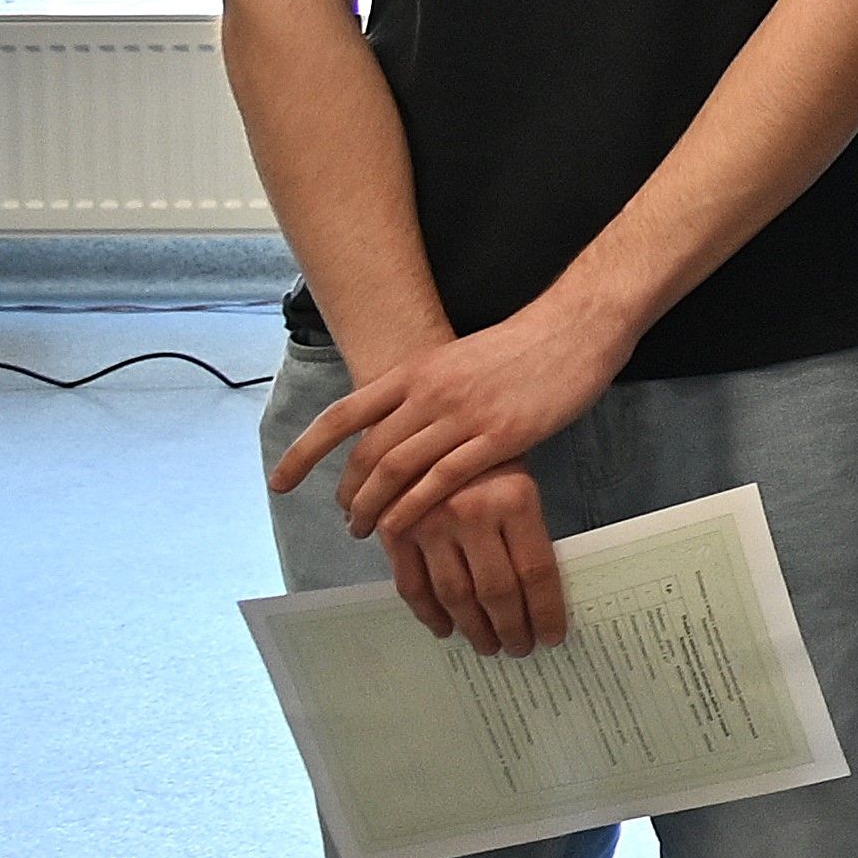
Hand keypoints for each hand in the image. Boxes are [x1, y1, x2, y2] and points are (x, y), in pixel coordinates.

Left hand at [277, 294, 629, 542]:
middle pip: (368, 452)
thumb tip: (398, 423)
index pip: (343, 416)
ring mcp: (463, 415)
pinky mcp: (499, 436)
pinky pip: (441, 480)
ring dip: (372, 507)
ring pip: (397, 470)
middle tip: (344, 517)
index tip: (281, 483)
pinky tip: (401, 527)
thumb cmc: (522, 345)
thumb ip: (425, 390)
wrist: (576, 326)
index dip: (305, 453)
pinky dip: (412, 508)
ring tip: (365, 531)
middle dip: (347, 492)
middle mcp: (429, 393)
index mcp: (415, 371)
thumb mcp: (458, 359)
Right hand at [389, 470, 569, 655]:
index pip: (537, 571)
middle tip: (520, 649)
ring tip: (489, 646)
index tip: (553, 637)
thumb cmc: (487, 454)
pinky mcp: (394, 529)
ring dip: (473, 629)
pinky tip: (446, 629)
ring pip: (455, 595)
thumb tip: (540, 593)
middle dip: (512, 628)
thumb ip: (527, 532)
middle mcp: (472, 513)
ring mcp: (429, 522)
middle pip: (497, 590)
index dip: (547, 611)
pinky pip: (412, 585)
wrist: (432, 418)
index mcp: (515, 499)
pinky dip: (429, 614)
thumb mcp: (521, 482)